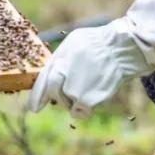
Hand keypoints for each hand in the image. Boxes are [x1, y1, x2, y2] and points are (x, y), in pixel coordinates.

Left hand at [27, 18, 151, 117]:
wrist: (120, 50)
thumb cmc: (98, 43)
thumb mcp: (73, 42)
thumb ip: (60, 58)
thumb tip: (52, 72)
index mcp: (58, 60)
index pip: (42, 81)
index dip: (37, 96)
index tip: (34, 107)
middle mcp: (62, 76)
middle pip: (53, 93)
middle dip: (59, 95)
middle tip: (73, 89)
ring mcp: (73, 90)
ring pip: (67, 103)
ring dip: (74, 99)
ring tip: (90, 84)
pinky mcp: (86, 101)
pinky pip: (78, 112)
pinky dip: (83, 109)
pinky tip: (91, 98)